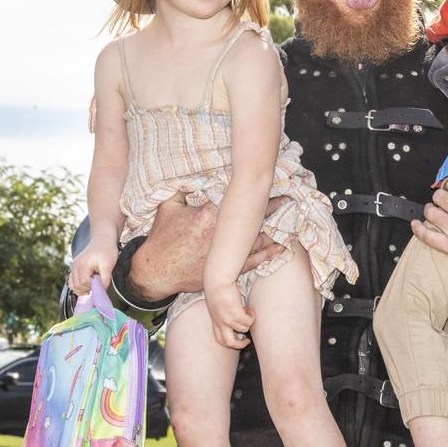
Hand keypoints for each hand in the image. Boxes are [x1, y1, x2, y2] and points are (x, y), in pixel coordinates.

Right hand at [70, 235, 117, 294]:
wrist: (103, 239)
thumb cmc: (107, 250)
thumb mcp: (109, 265)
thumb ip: (105, 279)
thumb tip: (102, 291)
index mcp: (83, 264)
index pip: (83, 283)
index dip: (92, 286)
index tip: (100, 283)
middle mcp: (76, 265)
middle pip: (76, 285)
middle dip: (87, 289)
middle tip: (97, 284)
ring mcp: (74, 266)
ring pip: (72, 285)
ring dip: (82, 289)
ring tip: (93, 285)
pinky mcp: (75, 266)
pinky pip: (72, 280)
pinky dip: (78, 285)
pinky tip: (88, 284)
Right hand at [128, 196, 286, 299]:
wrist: (156, 272)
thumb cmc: (162, 239)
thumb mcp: (168, 208)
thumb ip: (182, 189)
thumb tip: (190, 174)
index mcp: (209, 215)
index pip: (237, 199)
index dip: (253, 191)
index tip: (266, 182)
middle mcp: (221, 234)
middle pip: (252, 218)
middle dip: (271, 207)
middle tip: (289, 199)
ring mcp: (226, 254)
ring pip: (257, 239)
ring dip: (275, 229)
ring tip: (292, 219)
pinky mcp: (227, 270)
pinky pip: (253, 261)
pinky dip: (269, 253)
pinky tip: (281, 246)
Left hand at [205, 282, 255, 349]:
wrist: (218, 281)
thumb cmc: (218, 290)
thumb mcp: (218, 306)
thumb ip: (224, 314)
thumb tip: (237, 319)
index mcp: (215, 321)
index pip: (219, 340)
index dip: (230, 343)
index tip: (238, 339)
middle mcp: (220, 322)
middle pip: (229, 342)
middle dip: (240, 344)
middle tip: (247, 340)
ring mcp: (228, 319)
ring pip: (243, 329)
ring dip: (249, 322)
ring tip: (248, 311)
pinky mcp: (236, 313)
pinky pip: (249, 321)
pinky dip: (252, 316)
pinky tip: (249, 309)